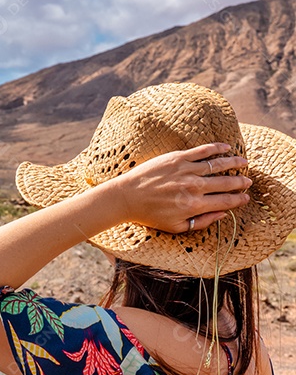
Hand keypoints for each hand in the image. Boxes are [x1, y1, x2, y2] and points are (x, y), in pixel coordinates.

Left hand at [103, 142, 250, 232]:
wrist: (126, 197)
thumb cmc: (149, 214)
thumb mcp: (176, 227)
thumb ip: (201, 222)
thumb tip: (222, 214)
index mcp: (194, 205)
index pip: (225, 201)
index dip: (238, 199)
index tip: (246, 198)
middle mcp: (194, 187)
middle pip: (225, 182)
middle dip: (240, 182)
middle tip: (248, 181)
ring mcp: (186, 170)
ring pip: (218, 164)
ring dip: (234, 163)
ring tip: (244, 162)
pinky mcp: (177, 158)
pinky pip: (202, 151)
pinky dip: (216, 148)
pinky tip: (226, 147)